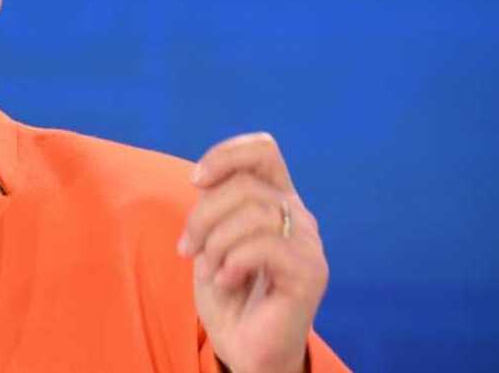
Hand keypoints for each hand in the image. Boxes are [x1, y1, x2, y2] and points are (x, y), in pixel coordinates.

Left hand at [177, 133, 328, 372]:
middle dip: (203, 214)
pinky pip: (265, 246)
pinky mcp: (310, 273)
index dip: (226, 154)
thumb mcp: (211, 238)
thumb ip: (214, 203)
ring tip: (209, 269)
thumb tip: (202, 177)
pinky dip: (233, 261)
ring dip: (216, 241)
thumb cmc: (227, 292)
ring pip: (254, 212)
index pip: (263, 149)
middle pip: (245, 184)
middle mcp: (298, 216)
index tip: (195, 180)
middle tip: (188, 248)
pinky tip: (226, 280)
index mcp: (276, 200)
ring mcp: (308, 245)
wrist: (244, 348)